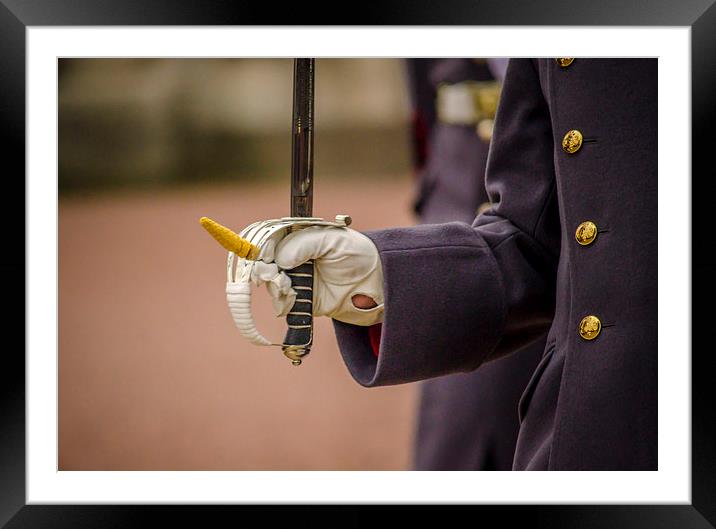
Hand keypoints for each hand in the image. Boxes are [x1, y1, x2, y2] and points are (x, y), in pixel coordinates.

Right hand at [254, 226, 383, 325]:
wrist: (378, 284)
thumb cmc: (358, 255)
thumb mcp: (332, 240)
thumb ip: (304, 244)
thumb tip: (279, 259)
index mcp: (299, 238)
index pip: (269, 240)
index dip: (262, 249)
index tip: (263, 259)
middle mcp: (294, 258)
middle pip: (265, 264)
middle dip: (266, 271)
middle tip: (277, 277)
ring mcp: (297, 280)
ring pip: (271, 285)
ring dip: (276, 288)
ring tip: (288, 288)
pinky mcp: (303, 300)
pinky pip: (283, 304)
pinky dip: (284, 302)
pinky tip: (293, 298)